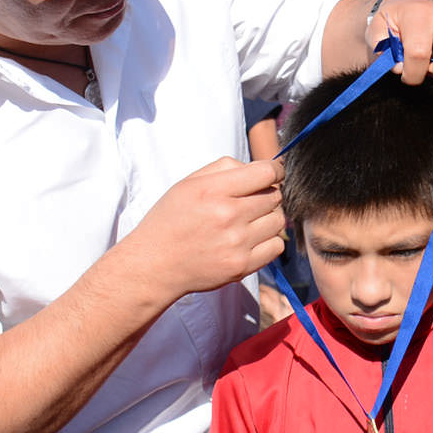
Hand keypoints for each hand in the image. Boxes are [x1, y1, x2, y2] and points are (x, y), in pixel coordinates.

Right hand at [125, 157, 286, 302]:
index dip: (274, 170)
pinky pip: (277, 246)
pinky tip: (251, 239)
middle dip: (268, 194)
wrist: (154, 265)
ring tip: (249, 221)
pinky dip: (269, 240)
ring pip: (279, 220)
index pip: (266, 172)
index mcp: (213, 190)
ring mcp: (236, 243)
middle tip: (251, 201)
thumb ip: (224, 167)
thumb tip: (259, 167)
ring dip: (269, 217)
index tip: (271, 174)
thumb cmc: (170, 220)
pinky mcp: (241, 266)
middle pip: (275, 196)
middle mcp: (227, 215)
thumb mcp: (188, 183)